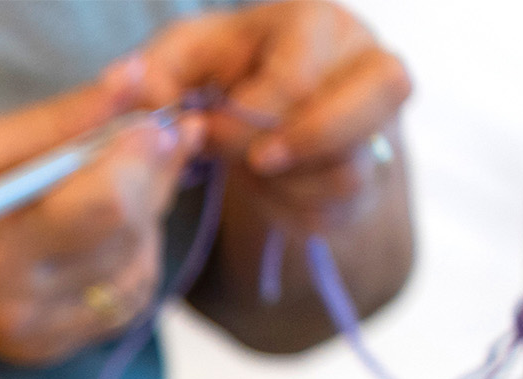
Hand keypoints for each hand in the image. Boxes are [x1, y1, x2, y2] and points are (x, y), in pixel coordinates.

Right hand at [0, 57, 194, 365]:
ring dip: (144, 219)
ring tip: (113, 185)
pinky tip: (104, 232)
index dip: (142, 155)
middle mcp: (13, 304)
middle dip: (149, 177)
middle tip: (143, 140)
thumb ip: (57, 120)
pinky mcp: (44, 350)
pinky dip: (130, 258)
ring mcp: (32, 336)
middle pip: (128, 234)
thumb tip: (133, 82)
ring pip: (137, 269)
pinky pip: (122, 303)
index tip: (149, 120)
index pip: (105, 204)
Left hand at [140, 1, 409, 235]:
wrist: (260, 106)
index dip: (246, 117)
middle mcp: (370, 64)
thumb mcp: (181, 57)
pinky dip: (293, 210)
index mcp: (319, 23)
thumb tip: (139, 91)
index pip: (296, 79)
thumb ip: (153, 73)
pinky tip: (269, 189)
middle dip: (292, 148)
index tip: (210, 130)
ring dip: (285, 186)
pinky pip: (342, 209)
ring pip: (352, 171)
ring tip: (252, 169)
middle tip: (252, 161)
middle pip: (363, 109)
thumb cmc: (221, 71)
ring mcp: (382, 121)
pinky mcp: (373, 173)